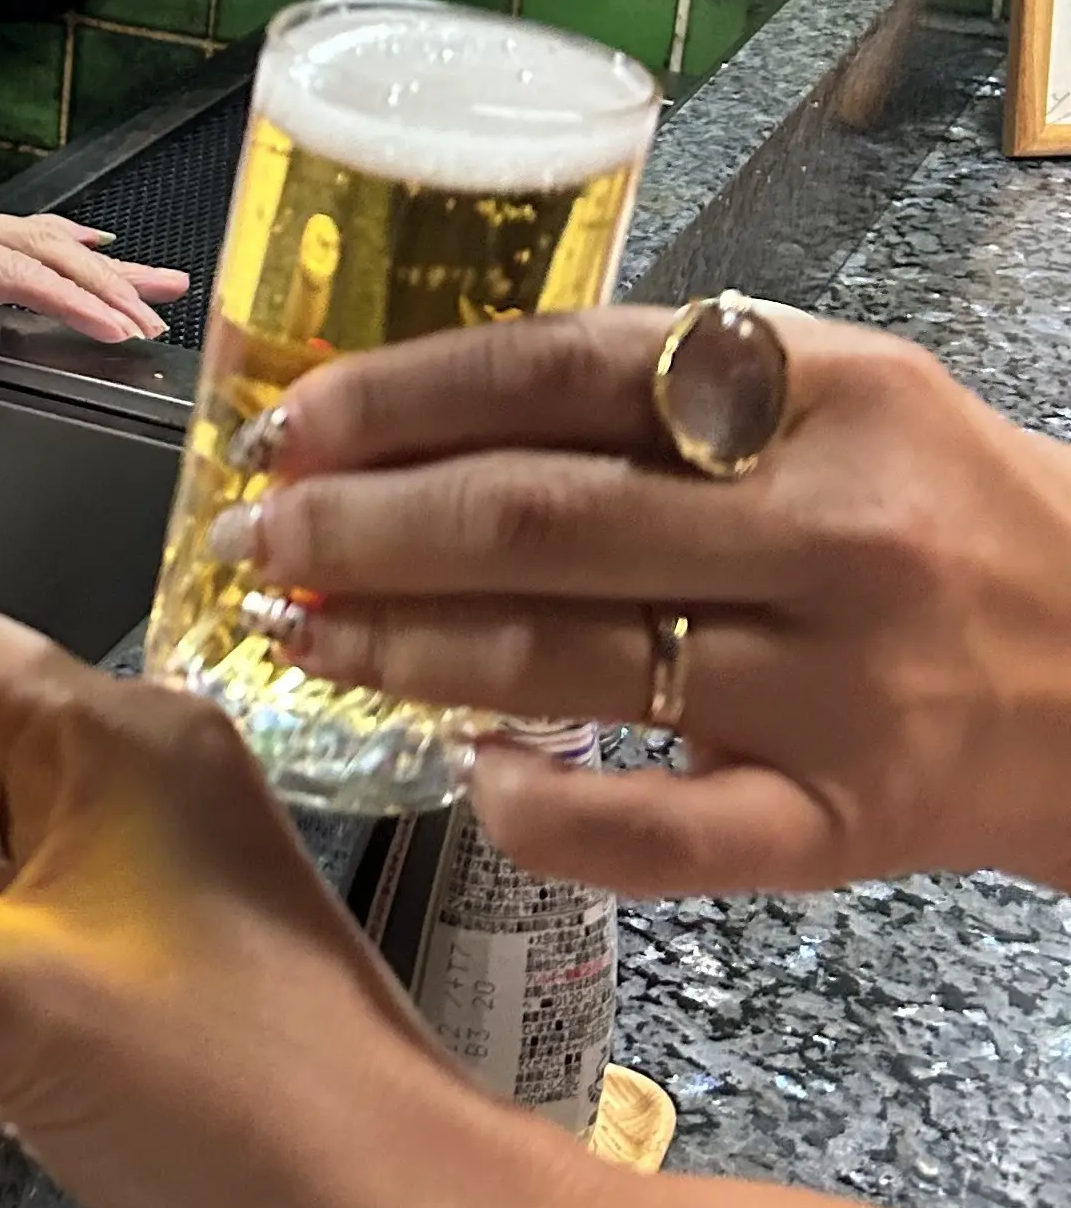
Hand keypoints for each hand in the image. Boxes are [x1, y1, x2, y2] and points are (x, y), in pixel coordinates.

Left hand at [0, 182, 187, 410]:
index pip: (15, 271)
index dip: (73, 299)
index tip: (118, 323)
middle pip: (43, 249)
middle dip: (109, 283)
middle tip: (161, 311)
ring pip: (39, 239)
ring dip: (101, 265)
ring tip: (161, 282)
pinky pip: (18, 237)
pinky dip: (65, 247)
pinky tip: (97, 252)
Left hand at [225, 305, 1070, 898]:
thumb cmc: (947, 517)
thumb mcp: (844, 395)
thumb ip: (666, 387)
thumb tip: (428, 405)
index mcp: (821, 393)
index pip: (558, 371)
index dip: (399, 400)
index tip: (291, 427)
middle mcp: (828, 532)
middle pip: (537, 520)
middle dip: (363, 533)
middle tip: (260, 546)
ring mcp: (836, 687)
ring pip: (567, 666)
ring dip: (403, 653)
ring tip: (304, 640)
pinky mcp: (844, 821)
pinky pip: (658, 836)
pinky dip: (543, 810)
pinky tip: (467, 775)